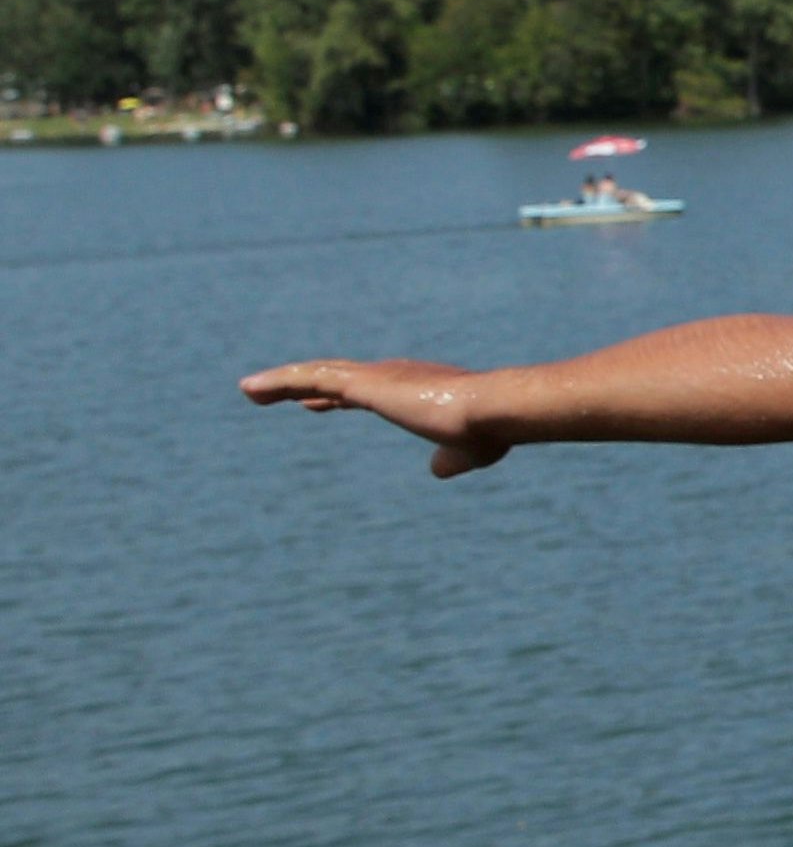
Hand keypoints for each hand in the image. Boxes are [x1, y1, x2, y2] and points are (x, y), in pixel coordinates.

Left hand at [241, 357, 510, 476]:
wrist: (491, 410)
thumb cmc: (488, 430)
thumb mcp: (467, 451)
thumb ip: (449, 459)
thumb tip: (436, 471)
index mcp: (415, 388)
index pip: (366, 391)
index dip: (339, 397)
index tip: (317, 403)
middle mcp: (393, 375)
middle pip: (337, 378)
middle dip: (309, 386)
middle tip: (283, 395)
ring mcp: (375, 377)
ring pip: (317, 375)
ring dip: (281, 383)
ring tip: (248, 391)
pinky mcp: (361, 384)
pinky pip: (308, 378)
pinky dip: (277, 382)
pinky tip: (250, 389)